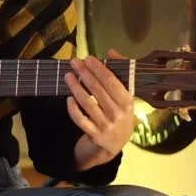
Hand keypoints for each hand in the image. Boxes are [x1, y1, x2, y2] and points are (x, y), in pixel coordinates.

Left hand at [65, 48, 133, 168]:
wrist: (114, 144)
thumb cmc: (119, 114)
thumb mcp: (124, 96)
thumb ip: (120, 73)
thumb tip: (111, 51)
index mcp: (127, 102)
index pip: (112, 82)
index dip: (99, 69)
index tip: (88, 58)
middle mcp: (117, 114)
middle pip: (98, 90)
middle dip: (85, 74)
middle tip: (74, 62)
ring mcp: (105, 125)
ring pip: (88, 103)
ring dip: (76, 88)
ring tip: (68, 76)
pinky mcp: (94, 134)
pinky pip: (81, 120)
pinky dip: (73, 109)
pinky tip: (68, 98)